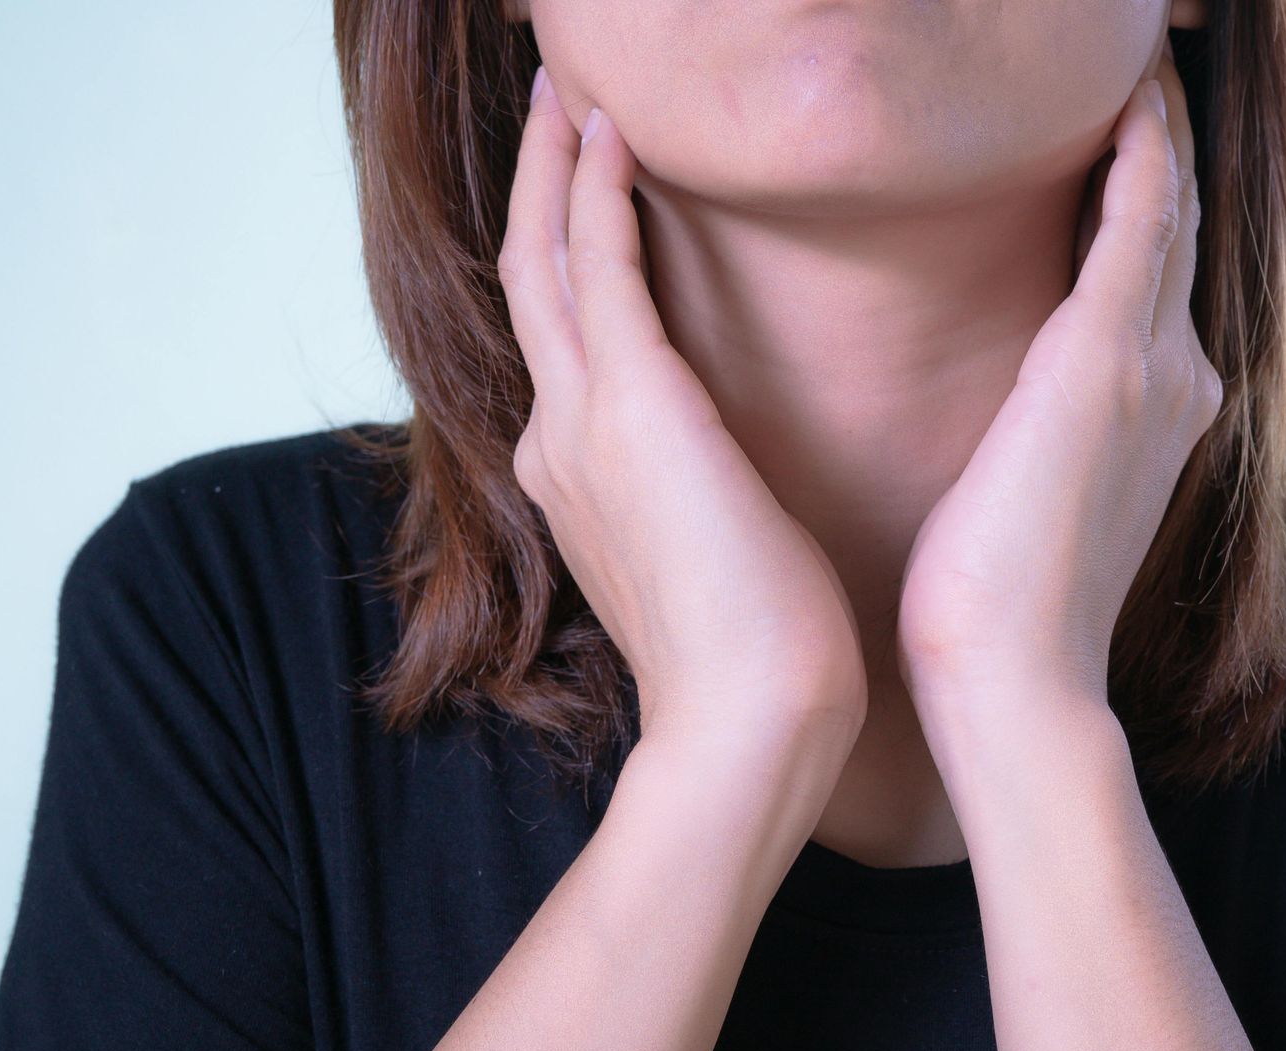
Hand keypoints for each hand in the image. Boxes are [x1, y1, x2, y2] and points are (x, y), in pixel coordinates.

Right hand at [500, 69, 868, 742]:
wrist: (748, 724)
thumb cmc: (756, 658)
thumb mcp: (711, 560)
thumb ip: (693, 504)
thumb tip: (722, 484)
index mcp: (579, 479)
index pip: (562, 341)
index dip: (562, 257)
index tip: (583, 191)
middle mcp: (560, 441)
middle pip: (530, 282)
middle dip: (537, 187)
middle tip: (553, 102)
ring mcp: (582, 423)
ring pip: (545, 258)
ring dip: (554, 166)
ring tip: (569, 90)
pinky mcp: (631, 407)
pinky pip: (596, 266)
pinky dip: (594, 191)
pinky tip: (612, 131)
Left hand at [894, 40, 1221, 702]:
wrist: (1010, 679)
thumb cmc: (994, 604)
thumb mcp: (1028, 495)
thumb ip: (1041, 434)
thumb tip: (1009, 414)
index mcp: (1154, 407)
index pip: (1154, 265)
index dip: (1147, 185)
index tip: (1122, 118)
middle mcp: (1176, 374)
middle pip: (1175, 218)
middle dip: (1162, 134)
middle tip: (1141, 53)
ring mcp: (1154, 365)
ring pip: (1166, 202)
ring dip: (1157, 121)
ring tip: (1135, 52)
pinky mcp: (1106, 361)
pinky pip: (1138, 215)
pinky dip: (1140, 145)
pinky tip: (1127, 89)